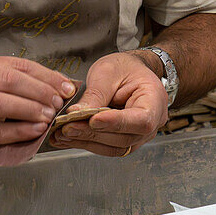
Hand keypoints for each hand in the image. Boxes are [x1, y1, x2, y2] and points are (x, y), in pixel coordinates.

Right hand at [0, 56, 75, 162]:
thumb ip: (19, 84)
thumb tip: (61, 85)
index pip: (18, 65)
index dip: (45, 75)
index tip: (67, 86)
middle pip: (9, 80)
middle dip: (39, 90)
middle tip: (59, 101)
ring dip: (29, 109)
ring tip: (49, 115)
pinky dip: (18, 130)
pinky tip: (34, 130)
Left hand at [49, 52, 167, 156]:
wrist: (130, 72)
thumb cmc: (124, 67)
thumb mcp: (108, 71)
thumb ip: (96, 94)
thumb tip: (76, 114)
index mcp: (154, 100)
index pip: (140, 119)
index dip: (116, 122)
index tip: (93, 120)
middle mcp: (152, 123)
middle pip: (124, 137)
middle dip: (93, 133)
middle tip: (67, 127)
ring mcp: (139, 135)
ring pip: (114, 147)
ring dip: (86, 141)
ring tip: (62, 133)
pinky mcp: (124, 140)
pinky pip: (106, 147)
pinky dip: (86, 143)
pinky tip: (68, 138)